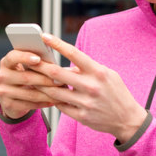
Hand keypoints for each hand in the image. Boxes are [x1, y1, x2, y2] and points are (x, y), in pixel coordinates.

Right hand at [0, 49, 60, 118]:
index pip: (13, 57)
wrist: (12, 97)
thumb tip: (54, 63)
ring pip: (29, 93)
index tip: (38, 59)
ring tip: (61, 92)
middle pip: (26, 77)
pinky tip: (53, 101)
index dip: (25, 57)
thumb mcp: (26, 68)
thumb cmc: (25, 76)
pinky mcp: (7, 104)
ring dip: (47, 93)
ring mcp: (3, 91)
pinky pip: (29, 104)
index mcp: (6, 62)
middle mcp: (1, 76)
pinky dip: (43, 103)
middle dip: (45, 79)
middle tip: (60, 80)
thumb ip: (36, 62)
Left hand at [31, 33, 147, 142]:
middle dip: (40, 66)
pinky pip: (60, 106)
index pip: (74, 53)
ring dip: (41, 85)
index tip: (44, 36)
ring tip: (31, 78)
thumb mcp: (108, 74)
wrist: (128, 119)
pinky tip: (45, 95)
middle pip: (57, 73)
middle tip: (28, 60)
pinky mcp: (81, 116)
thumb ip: (88, 68)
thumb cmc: (116, 92)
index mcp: (98, 72)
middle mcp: (91, 86)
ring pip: (54, 91)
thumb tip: (67, 65)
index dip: (57, 43)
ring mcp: (85, 103)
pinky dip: (52, 99)